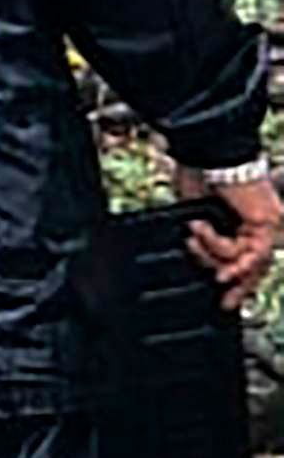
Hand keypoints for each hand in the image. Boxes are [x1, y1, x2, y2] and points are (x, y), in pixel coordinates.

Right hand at [178, 167, 281, 305]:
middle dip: (242, 287)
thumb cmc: (198, 171)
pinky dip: (222, 252)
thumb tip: (189, 254)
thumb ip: (200, 237)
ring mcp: (268, 223)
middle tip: (228, 304)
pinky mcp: (267, 222)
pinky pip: (246, 252)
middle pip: (257, 266)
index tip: (224, 294)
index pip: (248, 256)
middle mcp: (262, 223)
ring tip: (192, 239)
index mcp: (245, 219)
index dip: (238, 278)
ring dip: (214, 257)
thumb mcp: (194, 212)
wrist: (210, 152)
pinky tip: (210, 252)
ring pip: (248, 262)